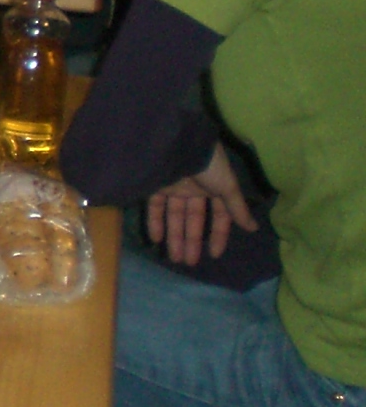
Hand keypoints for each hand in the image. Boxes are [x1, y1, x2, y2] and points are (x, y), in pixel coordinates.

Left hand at [146, 145, 257, 264]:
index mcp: (215, 187)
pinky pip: (154, 207)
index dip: (218, 235)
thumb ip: (237, 208)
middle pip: (193, 220)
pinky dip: (154, 223)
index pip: (218, 216)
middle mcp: (194, 188)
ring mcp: (174, 186)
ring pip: (174, 217)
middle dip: (192, 241)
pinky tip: (156, 240)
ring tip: (175, 259)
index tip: (215, 254)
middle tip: (189, 263)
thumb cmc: (208, 164)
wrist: (180, 143)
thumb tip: (253, 228)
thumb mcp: (228, 186)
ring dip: (174, 238)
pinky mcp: (156, 185)